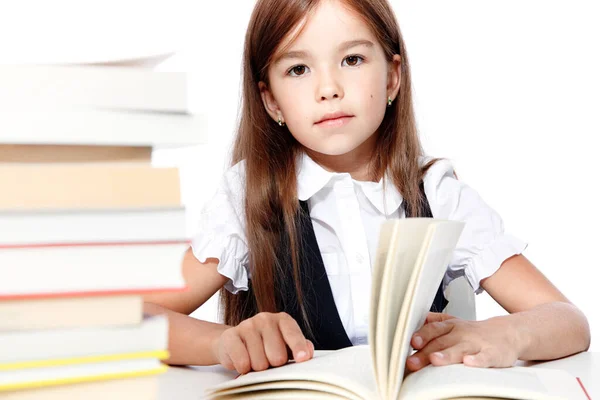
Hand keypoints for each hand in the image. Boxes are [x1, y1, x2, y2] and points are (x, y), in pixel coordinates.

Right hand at [212, 312, 313, 373]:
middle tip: (269, 360)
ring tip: (255, 359)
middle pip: (277, 355)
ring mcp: (247, 325)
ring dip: (257, 368)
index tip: (303, 358)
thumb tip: (308, 352)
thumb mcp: (285, 345)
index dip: (298, 347)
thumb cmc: (266, 345)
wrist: (235, 342)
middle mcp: (265, 319)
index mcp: (283, 320)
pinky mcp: (230, 336)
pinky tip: (243, 361)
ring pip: (259, 363)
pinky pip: (242, 362)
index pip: (293, 334)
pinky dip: (243, 368)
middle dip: (274, 365)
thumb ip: (300, 347)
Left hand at [406, 312, 521, 371]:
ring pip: (460, 349)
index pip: (433, 329)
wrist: (508, 332)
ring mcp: (477, 344)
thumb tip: (411, 324)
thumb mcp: (453, 322)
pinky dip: (477, 360)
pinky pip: (484, 357)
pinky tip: (468, 363)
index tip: (411, 343)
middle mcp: (462, 333)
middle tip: (413, 362)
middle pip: (441, 342)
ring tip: (435, 360)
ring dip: (447, 355)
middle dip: (426, 352)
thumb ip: (433, 323)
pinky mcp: (493, 354)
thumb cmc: (474, 332)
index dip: (421, 335)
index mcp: (450, 326)